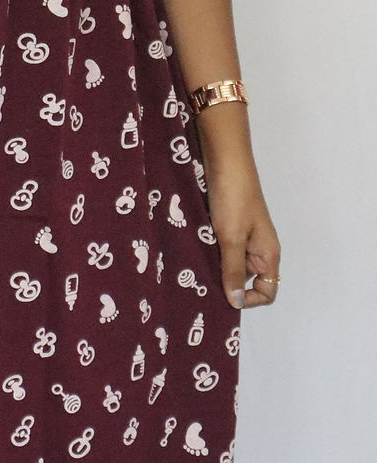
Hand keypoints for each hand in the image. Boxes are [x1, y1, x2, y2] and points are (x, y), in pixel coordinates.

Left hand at [203, 155, 280, 310]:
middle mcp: (259, 249)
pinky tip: (193, 251)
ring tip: (194, 268)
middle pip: (247, 280)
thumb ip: (233, 270)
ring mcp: (244, 237)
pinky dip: (210, 252)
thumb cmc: (234, 198)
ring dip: (215, 267)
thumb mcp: (232, 238)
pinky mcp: (228, 226)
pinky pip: (221, 248)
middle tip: (201, 285)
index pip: (267, 291)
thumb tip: (236, 302)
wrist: (225, 160)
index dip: (249, 299)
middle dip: (227, 284)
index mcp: (268, 254)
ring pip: (231, 264)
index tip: (224, 294)